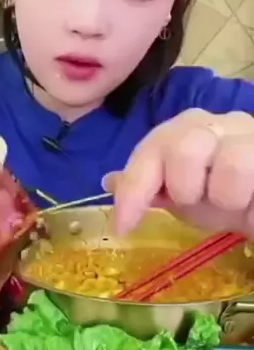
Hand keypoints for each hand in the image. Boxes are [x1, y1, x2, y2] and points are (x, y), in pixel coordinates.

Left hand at [104, 109, 253, 237]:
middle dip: (185, 189)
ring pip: (230, 164)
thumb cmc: (223, 195)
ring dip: (226, 197)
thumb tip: (109, 181)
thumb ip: (147, 186)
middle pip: (184, 149)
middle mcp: (214, 123)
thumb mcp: (181, 195)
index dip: (134, 191)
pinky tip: (249, 201)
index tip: (123, 227)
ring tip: (231, 201)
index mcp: (182, 130)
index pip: (149, 152)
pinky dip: (248, 201)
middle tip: (198, 202)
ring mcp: (247, 132)